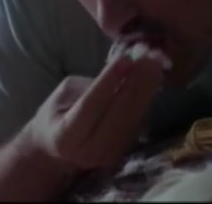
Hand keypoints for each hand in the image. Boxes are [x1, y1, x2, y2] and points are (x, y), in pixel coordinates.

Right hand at [23, 46, 166, 170]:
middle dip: (136, 82)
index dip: (108, 81)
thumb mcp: (62, 95)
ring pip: (133, 118)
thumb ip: (90, 86)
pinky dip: (148, 98)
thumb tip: (121, 72)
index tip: (124, 58)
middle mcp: (90, 151)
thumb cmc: (57, 116)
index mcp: (66, 137)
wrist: (59, 150)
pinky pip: (139, 122)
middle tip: (149, 56)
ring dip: (148, 88)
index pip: (91, 106)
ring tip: (155, 63)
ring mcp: (110, 155)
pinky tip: (153, 78)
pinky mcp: (125, 151)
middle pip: (118, 114)